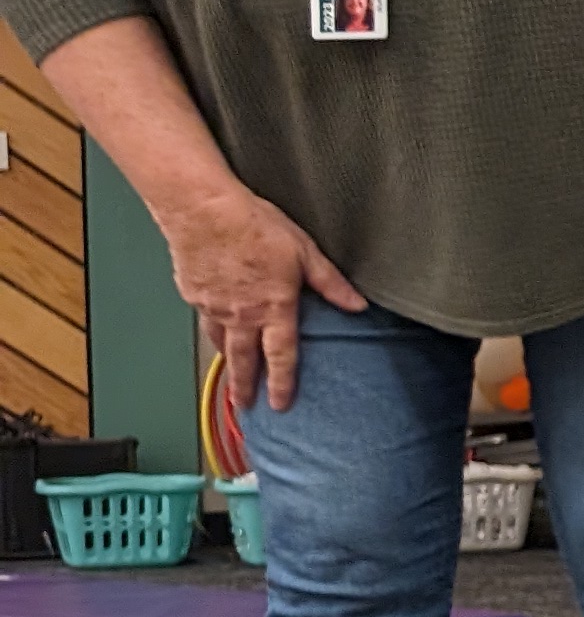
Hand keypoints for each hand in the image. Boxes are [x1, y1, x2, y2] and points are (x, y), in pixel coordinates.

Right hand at [163, 182, 364, 415]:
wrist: (203, 210)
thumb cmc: (255, 226)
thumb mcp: (305, 252)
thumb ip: (330, 283)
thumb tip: (357, 305)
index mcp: (273, 307)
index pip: (281, 356)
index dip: (283, 383)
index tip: (281, 404)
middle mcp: (241, 314)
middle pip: (244, 360)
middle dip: (245, 386)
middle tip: (246, 406)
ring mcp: (213, 306)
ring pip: (221, 343)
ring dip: (227, 362)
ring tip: (231, 376)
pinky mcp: (192, 293)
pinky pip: (204, 319)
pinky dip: (211, 330)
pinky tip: (215, 330)